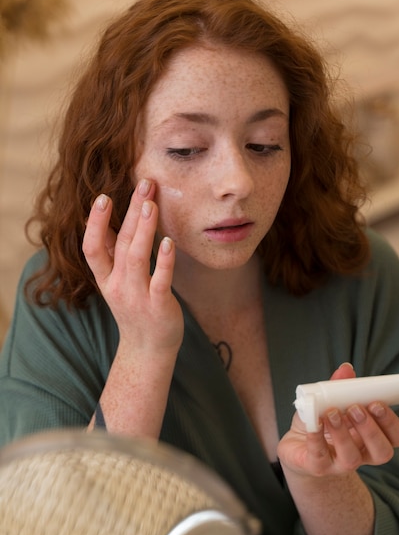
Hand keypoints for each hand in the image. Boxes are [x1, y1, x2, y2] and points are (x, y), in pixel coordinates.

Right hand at [82, 179, 183, 353]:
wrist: (147, 350)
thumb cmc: (135, 309)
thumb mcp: (117, 282)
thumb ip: (114, 254)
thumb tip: (109, 220)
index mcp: (105, 278)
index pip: (92, 247)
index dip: (94, 223)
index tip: (102, 197)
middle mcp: (117, 286)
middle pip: (119, 244)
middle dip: (129, 212)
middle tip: (143, 184)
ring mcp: (137, 296)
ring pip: (136, 258)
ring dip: (142, 229)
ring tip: (150, 204)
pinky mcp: (158, 306)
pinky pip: (160, 280)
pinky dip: (164, 261)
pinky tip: (169, 242)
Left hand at [278, 363, 398, 477]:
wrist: (296, 447)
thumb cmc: (320, 424)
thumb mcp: (329, 402)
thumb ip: (339, 387)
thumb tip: (346, 369)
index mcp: (371, 438)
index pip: (396, 436)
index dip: (391, 422)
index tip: (377, 403)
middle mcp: (361, 454)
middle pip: (382, 452)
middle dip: (371, 429)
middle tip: (356, 408)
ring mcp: (339, 464)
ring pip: (352, 458)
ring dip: (343, 433)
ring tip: (332, 413)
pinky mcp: (317, 467)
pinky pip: (320, 457)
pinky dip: (316, 438)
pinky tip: (314, 423)